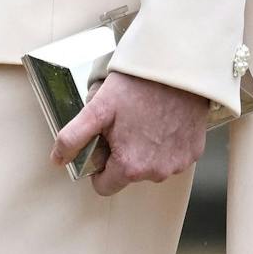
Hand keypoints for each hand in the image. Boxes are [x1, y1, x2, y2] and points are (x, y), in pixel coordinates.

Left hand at [51, 70, 208, 197]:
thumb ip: (73, 138)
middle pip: (128, 175)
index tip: (104, 143)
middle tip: (125, 125)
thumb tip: (57, 160)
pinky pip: (172, 157)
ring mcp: (179, 164)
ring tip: (145, 120)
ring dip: (145, 151)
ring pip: (151, 167)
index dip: (99, 166)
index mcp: (131, 167)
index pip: (104, 186)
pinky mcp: (194, 152)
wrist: (176, 67)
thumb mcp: (97, 108)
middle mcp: (157, 172)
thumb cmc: (136, 86)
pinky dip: (166, 144)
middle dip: (123, 155)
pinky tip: (163, 121)